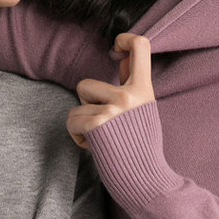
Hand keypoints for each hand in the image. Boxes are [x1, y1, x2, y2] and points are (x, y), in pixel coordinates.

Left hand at [67, 33, 153, 148]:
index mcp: (144, 90)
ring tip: (101, 138)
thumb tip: (122, 57)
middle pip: (85, 84)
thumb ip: (132, 85)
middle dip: (85, 107)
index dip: (126, 38)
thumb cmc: (143, 148)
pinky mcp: (96, 125)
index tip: (117, 45)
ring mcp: (112, 109)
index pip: (141, 46)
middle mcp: (129, 95)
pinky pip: (72, 122)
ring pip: (76, 106)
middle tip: (105, 126)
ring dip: (82, 124)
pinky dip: (78, 137)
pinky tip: (96, 147)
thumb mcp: (144, 111)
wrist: (146, 180)